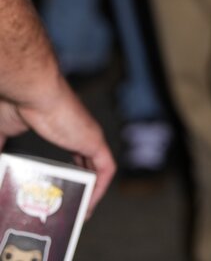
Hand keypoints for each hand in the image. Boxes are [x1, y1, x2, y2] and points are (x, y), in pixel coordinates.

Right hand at [0, 75, 114, 214]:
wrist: (32, 91)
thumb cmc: (18, 103)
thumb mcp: (3, 132)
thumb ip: (0, 148)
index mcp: (60, 127)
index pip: (72, 152)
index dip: (69, 173)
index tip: (59, 191)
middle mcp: (77, 131)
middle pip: (85, 164)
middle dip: (79, 187)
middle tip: (68, 210)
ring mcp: (87, 135)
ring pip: (96, 169)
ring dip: (90, 191)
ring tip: (78, 214)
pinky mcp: (94, 140)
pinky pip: (106, 169)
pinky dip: (100, 188)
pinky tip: (89, 206)